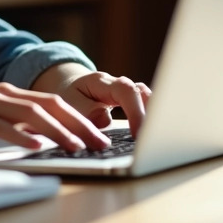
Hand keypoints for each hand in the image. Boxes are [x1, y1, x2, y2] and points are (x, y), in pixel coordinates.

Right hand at [0, 82, 110, 153]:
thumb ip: (17, 128)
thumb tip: (49, 141)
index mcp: (9, 95)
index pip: (53, 103)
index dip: (80, 118)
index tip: (100, 136)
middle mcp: (2, 94)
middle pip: (50, 105)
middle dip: (78, 124)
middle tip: (100, 143)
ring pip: (31, 115)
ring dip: (58, 131)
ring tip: (77, 147)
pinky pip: (1, 127)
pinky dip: (21, 136)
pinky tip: (37, 148)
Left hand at [32, 63, 151, 137]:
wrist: (67, 87)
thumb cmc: (68, 96)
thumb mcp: (68, 102)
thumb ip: (84, 111)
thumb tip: (105, 120)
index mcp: (101, 82)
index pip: (126, 91)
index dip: (135, 112)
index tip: (137, 135)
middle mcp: (117, 84)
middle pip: (142, 94)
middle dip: (151, 115)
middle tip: (153, 140)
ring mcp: (126, 92)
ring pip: (147, 99)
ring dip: (153, 118)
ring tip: (156, 140)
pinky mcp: (130, 103)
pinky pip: (145, 107)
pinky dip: (149, 120)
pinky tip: (152, 137)